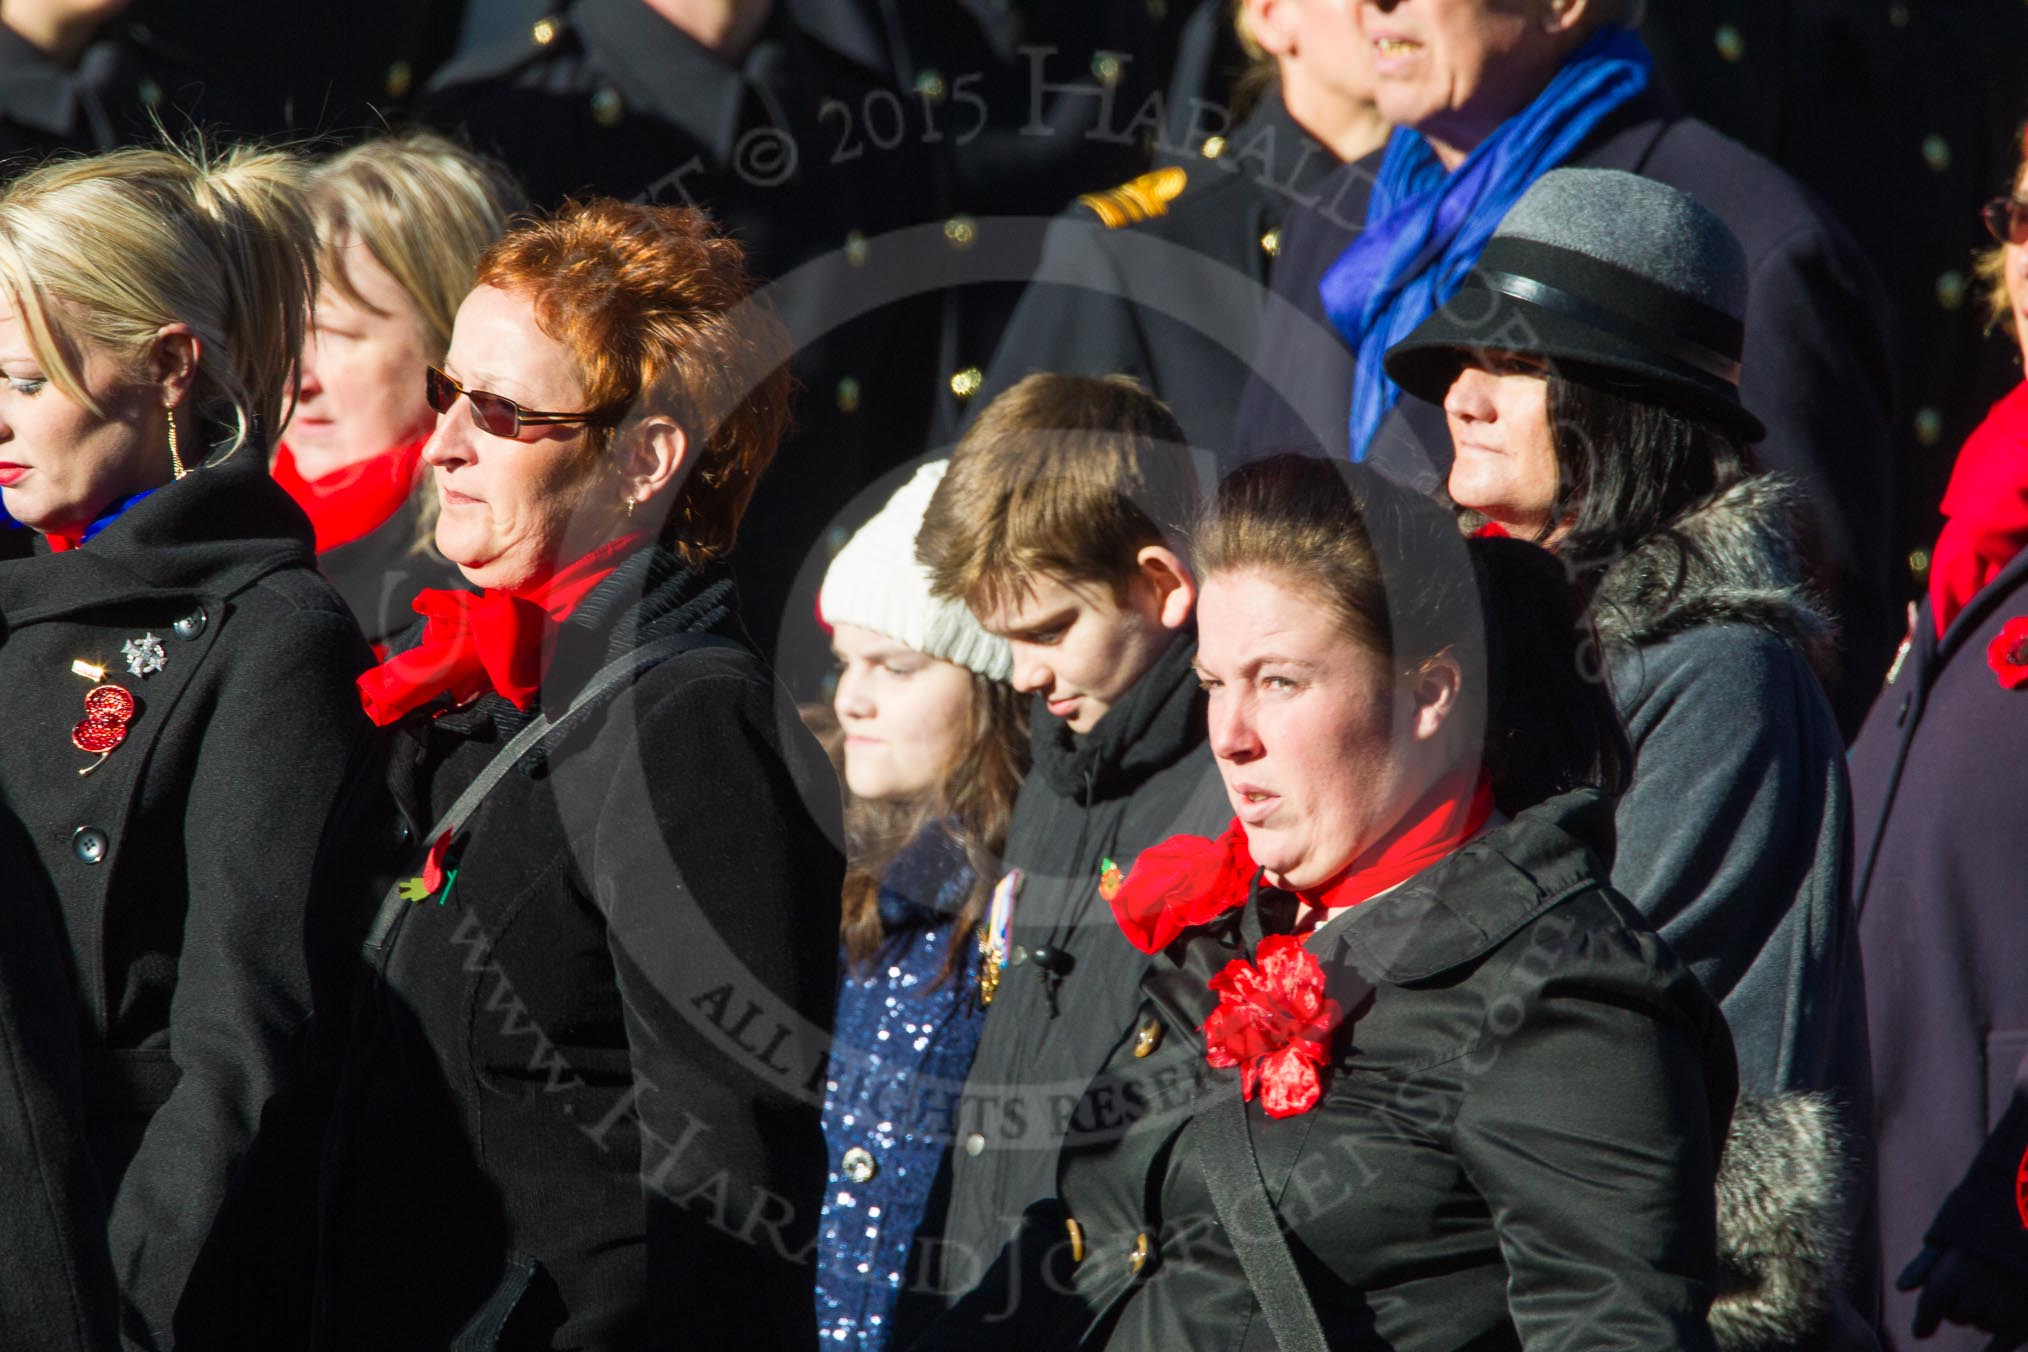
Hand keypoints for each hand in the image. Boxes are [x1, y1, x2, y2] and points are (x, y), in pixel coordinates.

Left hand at [1900, 1244, 2027, 1349]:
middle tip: (1974, 1282)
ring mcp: (2006, 1308)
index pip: (1931, 1308)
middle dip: (1958, 1306)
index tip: (1920, 1331)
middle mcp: (1978, 1295)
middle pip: (1956, 1317)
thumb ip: (1925, 1263)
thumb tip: (1901, 1287)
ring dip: (1982, 1315)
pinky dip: (1994, 1349)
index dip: (1924, 1320)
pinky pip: (2003, 1344)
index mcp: (1953, 1273)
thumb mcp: (1951, 1239)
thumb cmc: (1986, 1231)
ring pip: (1982, 1326)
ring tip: (1995, 1287)